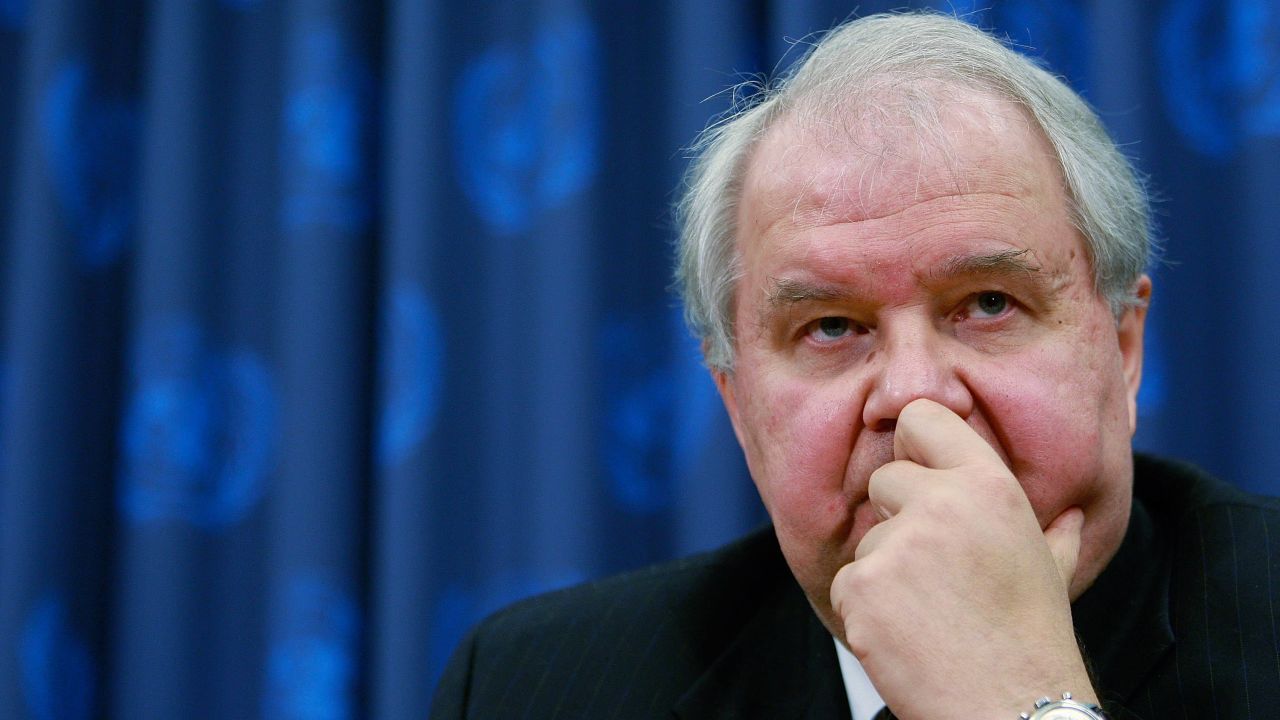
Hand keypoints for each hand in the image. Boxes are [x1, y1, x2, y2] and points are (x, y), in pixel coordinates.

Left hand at [830, 398, 1095, 719]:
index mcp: (988, 486)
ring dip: (885, 574)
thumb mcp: (1049, 571)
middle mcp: (941, 502)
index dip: (914, 445)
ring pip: (867, 539)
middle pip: (885, 480)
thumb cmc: (1030, 641)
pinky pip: (847, 581)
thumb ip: (1051, 534)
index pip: (922, 418)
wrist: (1010, 706)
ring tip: (930, 614)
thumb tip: (1071, 517)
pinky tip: (906, 634)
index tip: (918, 470)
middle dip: (899, 520)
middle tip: (935, 571)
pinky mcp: (861, 584)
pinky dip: (866, 611)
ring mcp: (897, 543)